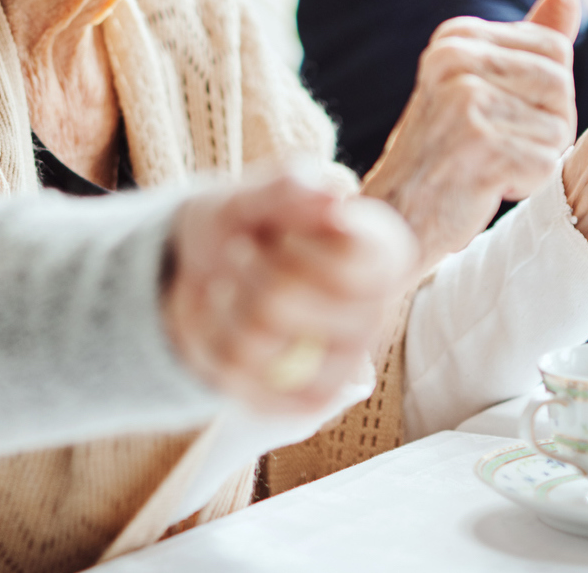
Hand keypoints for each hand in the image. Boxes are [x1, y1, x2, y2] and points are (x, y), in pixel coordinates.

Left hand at [162, 172, 415, 415]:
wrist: (206, 271)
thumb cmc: (246, 224)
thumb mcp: (254, 193)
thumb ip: (289, 186)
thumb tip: (336, 195)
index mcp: (381, 256)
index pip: (351, 266)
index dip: (297, 250)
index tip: (278, 232)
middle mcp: (373, 313)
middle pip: (283, 301)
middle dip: (244, 269)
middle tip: (240, 252)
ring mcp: (341, 364)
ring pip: (256, 343)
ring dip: (221, 304)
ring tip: (226, 285)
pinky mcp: (305, 401)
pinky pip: (242, 381)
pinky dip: (212, 342)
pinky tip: (222, 321)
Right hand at [359, 0, 582, 263]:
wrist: (394, 217)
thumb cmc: (443, 152)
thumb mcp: (479, 85)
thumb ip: (527, 42)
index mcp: (456, 36)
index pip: (554, 50)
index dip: (545, 95)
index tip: (501, 116)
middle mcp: (455, 59)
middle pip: (561, 85)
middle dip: (545, 127)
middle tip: (496, 147)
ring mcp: (465, 101)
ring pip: (558, 128)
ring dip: (535, 158)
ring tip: (487, 165)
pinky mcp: (479, 146)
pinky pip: (546, 164)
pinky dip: (525, 184)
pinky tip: (484, 185)